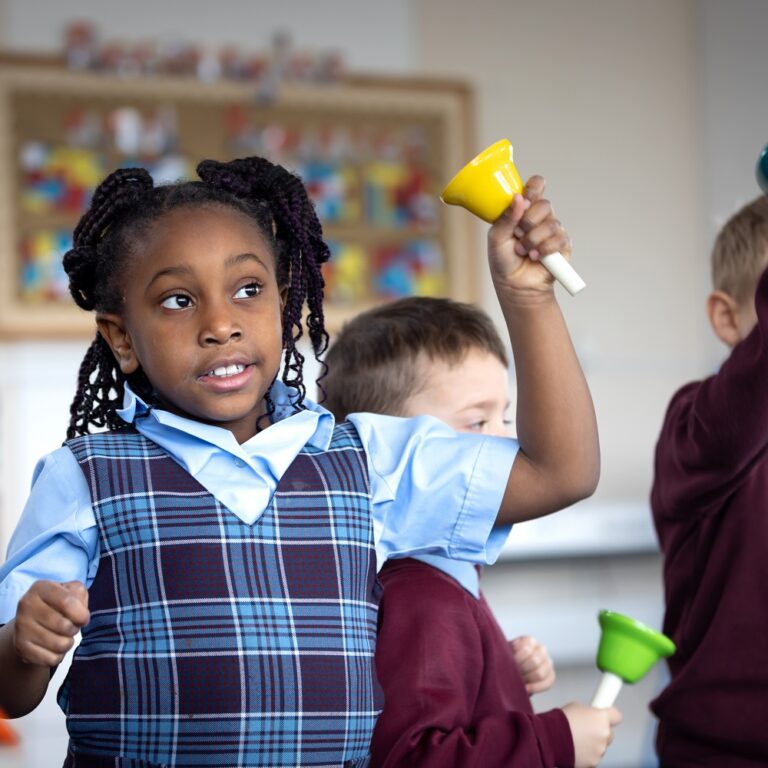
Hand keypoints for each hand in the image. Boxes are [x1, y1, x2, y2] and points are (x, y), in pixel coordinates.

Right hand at [13, 580, 89, 666]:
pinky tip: (53, 647)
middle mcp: (27, 605)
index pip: (67, 602)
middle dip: (75, 629)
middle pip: (64, 625)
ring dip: (68, 643)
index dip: (81, 614)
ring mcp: (21, 627)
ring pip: (59, 644)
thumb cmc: (59, 604)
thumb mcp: (72, 591)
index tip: (84, 619)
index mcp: (41, 588)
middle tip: (71, 626)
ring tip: (63, 636)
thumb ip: (80, 596)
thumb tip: (81, 614)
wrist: (33, 622)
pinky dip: (58, 656)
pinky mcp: (20, 647)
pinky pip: (50, 659)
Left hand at [487, 176, 571, 292]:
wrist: (515, 285)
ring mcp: (552, 231)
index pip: (536, 187)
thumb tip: (517, 197)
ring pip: (551, 223)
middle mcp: (539, 218)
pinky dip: (545, 249)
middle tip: (518, 234)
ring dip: (533, 240)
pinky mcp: (563, 246)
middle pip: (545, 204)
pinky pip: (560, 239)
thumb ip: (506, 217)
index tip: (525, 199)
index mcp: (523, 210)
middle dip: (529, 221)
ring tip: (523, 251)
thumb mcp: (497, 238)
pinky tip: (536, 257)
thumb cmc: (503, 261)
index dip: (534, 188)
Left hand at [510, 635, 554, 694]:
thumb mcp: (504, 653)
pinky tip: (526, 689)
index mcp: (529, 641)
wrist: (510, 670)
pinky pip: (547, 683)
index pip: (527, 648)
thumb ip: (508, 653)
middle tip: (513, 674)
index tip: (509, 664)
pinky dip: (536, 687)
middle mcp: (541, 649)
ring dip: (527, 678)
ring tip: (518, 681)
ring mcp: (548, 662)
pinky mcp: (550, 675)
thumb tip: (509, 658)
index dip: (518, 658)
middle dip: (522, 670)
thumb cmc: (505, 660)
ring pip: (540, 673)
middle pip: (534, 661)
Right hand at [562, 702, 622, 767]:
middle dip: (600, 731)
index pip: (617, 716)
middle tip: (587, 729)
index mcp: (602, 718)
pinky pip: (593, 756)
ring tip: (577, 739)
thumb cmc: (561, 720)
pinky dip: (587, 754)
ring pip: (601, 746)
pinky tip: (576, 747)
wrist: (551, 737)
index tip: (606, 716)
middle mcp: (605, 735)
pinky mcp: (594, 762)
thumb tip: (591, 716)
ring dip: (593, 743)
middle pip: (609, 733)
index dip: (610, 716)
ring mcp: (600, 750)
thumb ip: (589, 712)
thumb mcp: (577, 707)